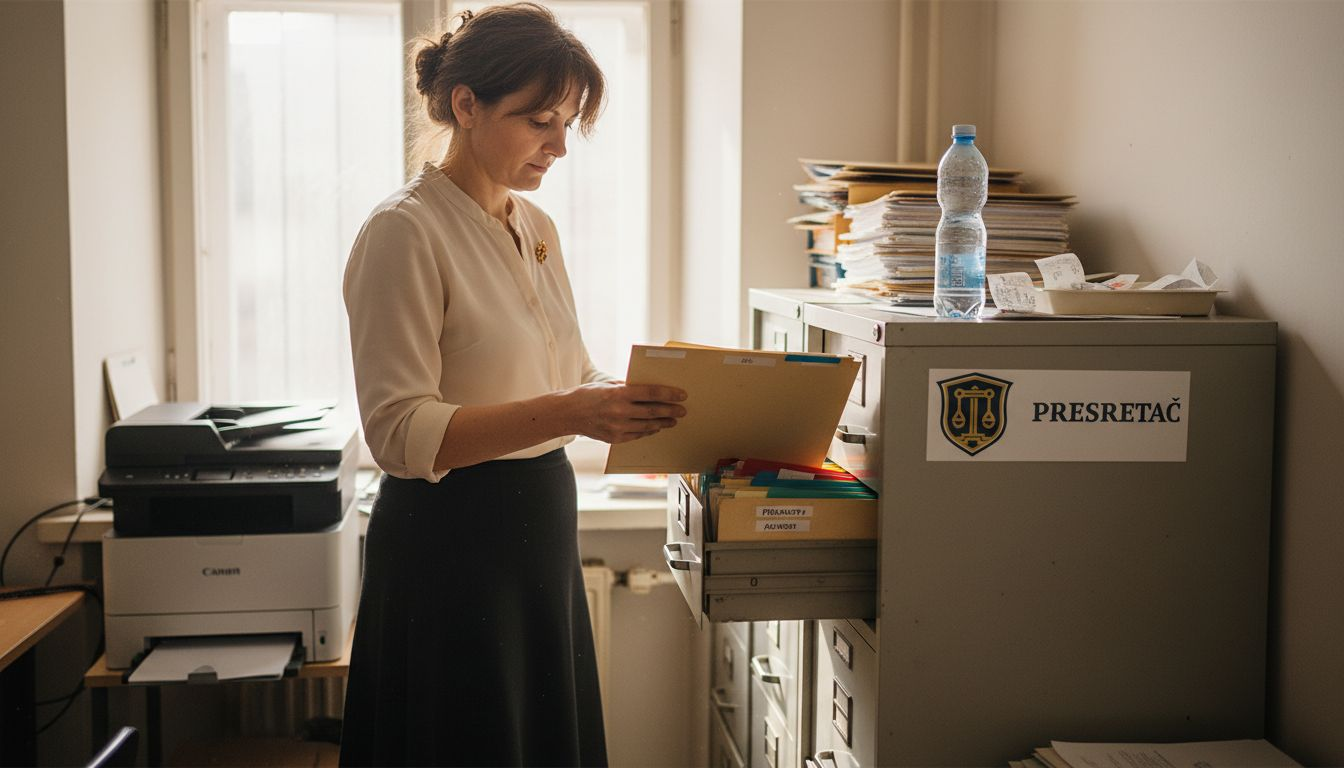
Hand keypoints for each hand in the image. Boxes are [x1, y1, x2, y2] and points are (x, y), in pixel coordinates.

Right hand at [560, 382, 687, 443]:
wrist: (567, 414)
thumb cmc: (588, 395)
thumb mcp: (608, 385)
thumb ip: (628, 388)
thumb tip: (649, 390)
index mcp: (619, 394)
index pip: (651, 393)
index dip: (669, 394)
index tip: (681, 395)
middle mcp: (619, 412)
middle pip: (652, 411)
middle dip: (670, 411)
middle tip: (682, 410)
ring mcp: (617, 427)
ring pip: (647, 426)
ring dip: (662, 423)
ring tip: (672, 420)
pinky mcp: (614, 438)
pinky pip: (637, 435)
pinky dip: (648, 431)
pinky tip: (655, 427)